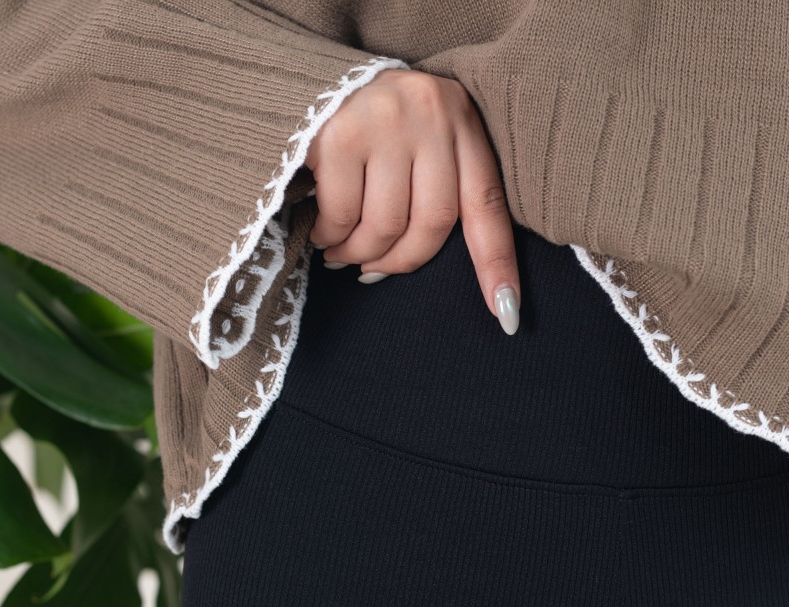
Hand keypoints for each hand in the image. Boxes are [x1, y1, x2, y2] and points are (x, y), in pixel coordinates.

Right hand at [304, 68, 519, 334]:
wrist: (312, 79)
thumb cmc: (375, 126)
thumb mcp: (422, 144)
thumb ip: (438, 191)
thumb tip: (416, 267)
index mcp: (463, 123)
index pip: (488, 203)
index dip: (497, 264)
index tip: (507, 314)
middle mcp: (433, 116)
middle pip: (433, 224)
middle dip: (402, 261)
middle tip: (374, 271)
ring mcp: (387, 123)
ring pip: (386, 225)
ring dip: (362, 254)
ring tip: (343, 253)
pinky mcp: (340, 135)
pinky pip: (343, 215)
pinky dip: (332, 237)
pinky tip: (324, 233)